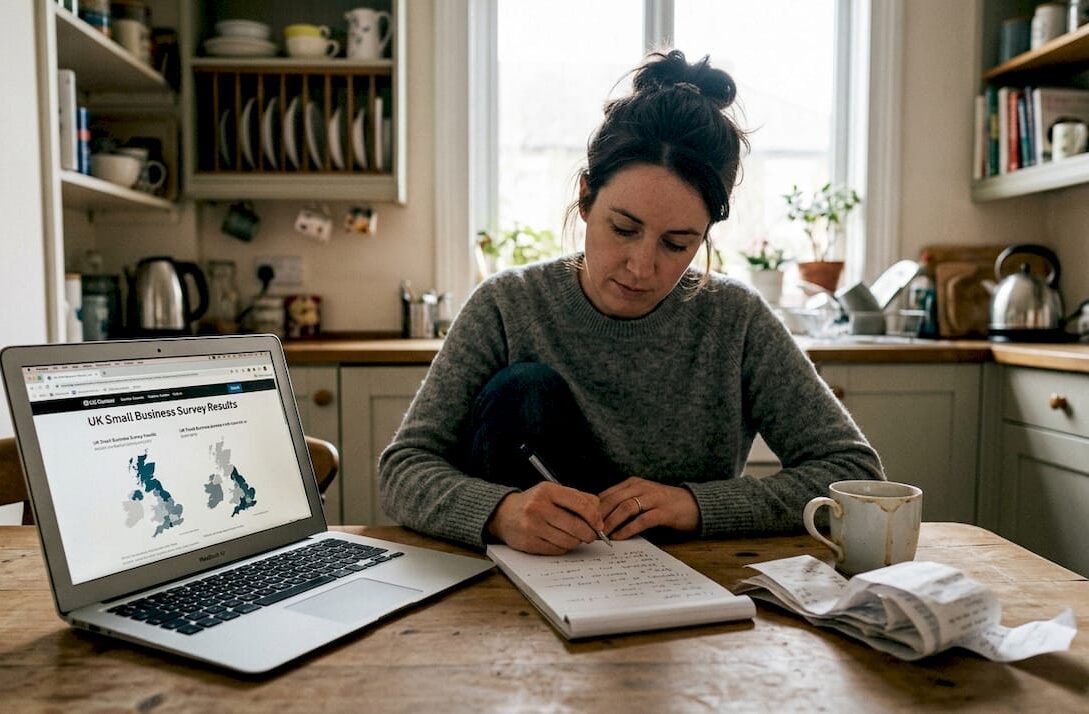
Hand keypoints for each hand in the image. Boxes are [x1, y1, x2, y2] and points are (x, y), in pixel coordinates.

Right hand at [486, 482, 605, 554]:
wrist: (504, 514)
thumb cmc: (535, 502)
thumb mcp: (553, 492)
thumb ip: (577, 499)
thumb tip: (599, 516)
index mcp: (547, 490)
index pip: (580, 504)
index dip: (595, 517)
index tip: (599, 524)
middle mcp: (538, 507)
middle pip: (576, 526)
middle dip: (589, 533)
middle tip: (591, 535)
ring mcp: (532, 526)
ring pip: (568, 541)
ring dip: (576, 541)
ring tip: (573, 536)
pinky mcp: (528, 542)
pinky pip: (557, 550)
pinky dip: (563, 547)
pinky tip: (559, 540)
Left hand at [598, 477, 699, 539]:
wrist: (695, 505)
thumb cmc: (665, 504)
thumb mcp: (642, 499)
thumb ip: (625, 504)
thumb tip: (601, 520)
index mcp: (633, 483)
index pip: (607, 494)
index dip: (593, 509)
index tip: (584, 523)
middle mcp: (642, 487)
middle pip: (613, 500)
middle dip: (599, 517)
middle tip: (589, 532)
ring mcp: (654, 498)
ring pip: (625, 508)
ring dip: (611, 523)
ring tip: (602, 536)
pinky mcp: (664, 511)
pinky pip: (642, 520)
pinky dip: (628, 529)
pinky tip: (620, 538)